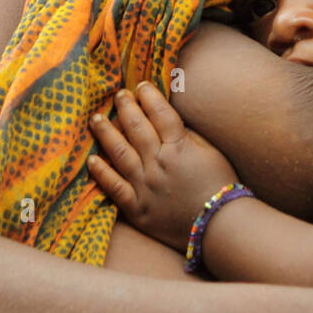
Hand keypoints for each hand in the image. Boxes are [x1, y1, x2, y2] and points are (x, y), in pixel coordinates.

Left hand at [88, 82, 238, 251]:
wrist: (219, 227)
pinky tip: (92, 160)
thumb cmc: (220, 187)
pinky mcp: (137, 208)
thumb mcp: (211, 153)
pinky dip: (102, 173)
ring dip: (106, 133)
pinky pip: (114, 187)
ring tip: (95, 119)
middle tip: (118, 95)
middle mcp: (158, 163)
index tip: (141, 86)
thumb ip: (188, 135)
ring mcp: (145, 186)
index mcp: (179, 147)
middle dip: (126, 108)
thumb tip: (169, 119)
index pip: (160, 114)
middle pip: (137, 128)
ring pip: (120, 153)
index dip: (149, 97)